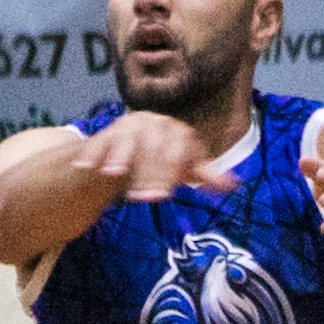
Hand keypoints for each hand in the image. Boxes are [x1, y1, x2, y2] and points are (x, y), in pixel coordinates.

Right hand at [70, 111, 238, 202]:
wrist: (133, 145)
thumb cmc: (164, 159)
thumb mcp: (186, 167)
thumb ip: (206, 173)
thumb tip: (235, 184)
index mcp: (175, 131)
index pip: (177, 149)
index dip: (169, 173)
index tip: (163, 197)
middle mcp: (153, 123)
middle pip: (152, 146)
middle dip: (147, 174)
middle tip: (142, 199)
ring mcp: (128, 126)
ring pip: (126, 141)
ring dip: (120, 158)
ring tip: (113, 174)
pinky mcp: (106, 134)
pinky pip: (99, 143)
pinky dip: (94, 154)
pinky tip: (88, 168)